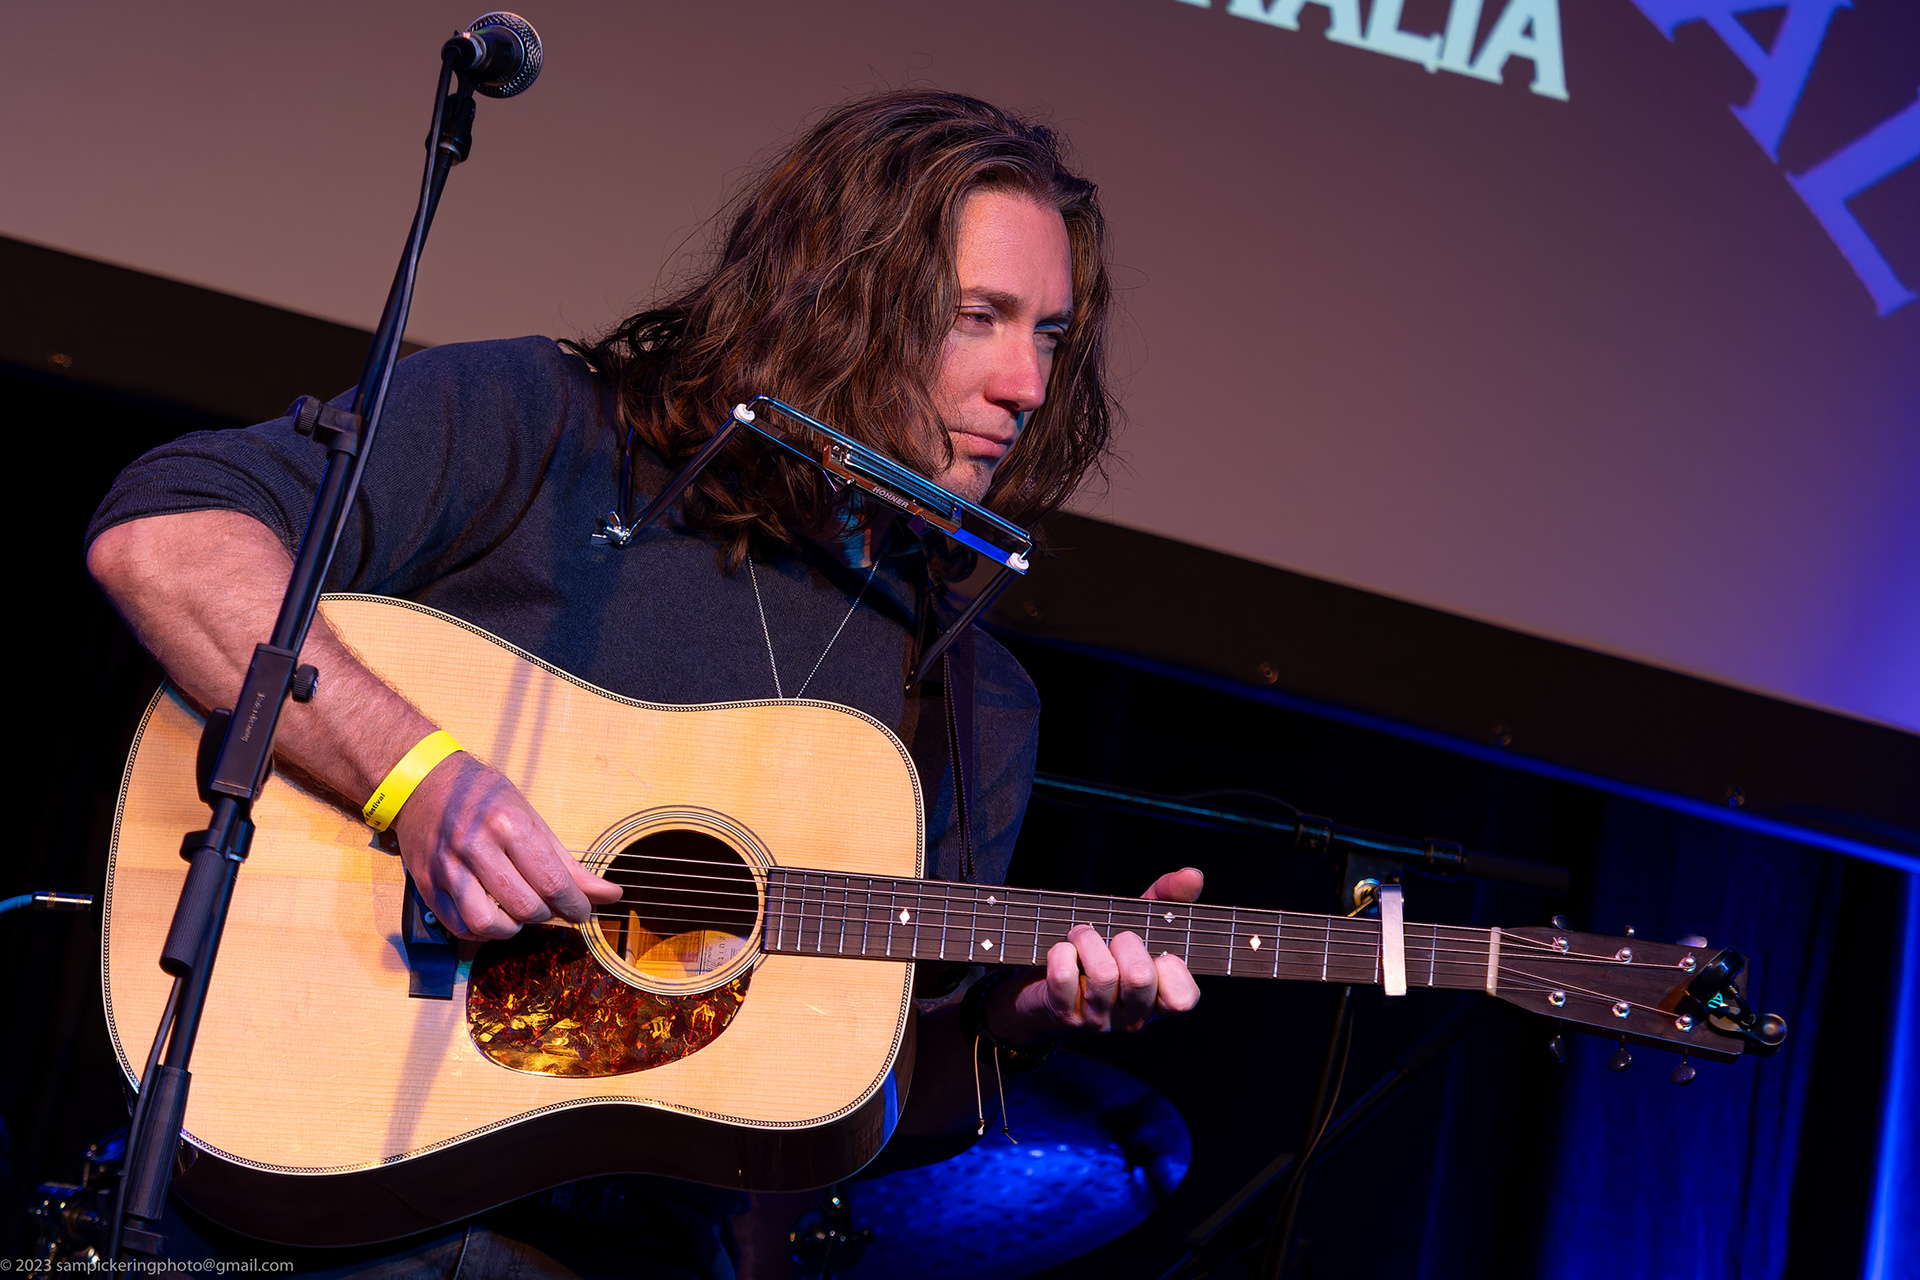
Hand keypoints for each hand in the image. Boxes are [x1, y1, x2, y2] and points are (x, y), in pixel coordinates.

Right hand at [390, 753, 622, 940]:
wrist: (422, 782)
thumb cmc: (483, 797)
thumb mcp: (530, 817)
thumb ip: (568, 862)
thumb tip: (609, 895)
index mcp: (508, 824)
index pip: (552, 882)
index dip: (576, 906)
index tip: (583, 912)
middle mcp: (475, 845)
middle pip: (524, 907)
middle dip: (547, 915)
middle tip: (552, 908)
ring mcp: (447, 867)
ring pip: (488, 924)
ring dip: (513, 929)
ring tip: (520, 915)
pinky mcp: (427, 883)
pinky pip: (459, 925)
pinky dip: (482, 930)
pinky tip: (493, 916)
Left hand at [985, 868, 1204, 1041]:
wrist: (1048, 983)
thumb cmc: (1105, 951)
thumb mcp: (1140, 923)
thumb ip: (1169, 898)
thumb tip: (1193, 875)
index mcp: (1158, 999)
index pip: (1183, 999)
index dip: (1173, 970)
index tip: (1159, 954)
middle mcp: (1132, 1017)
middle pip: (1139, 978)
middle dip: (1124, 941)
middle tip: (1113, 937)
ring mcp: (1098, 1020)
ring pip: (1102, 975)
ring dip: (1088, 939)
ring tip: (1083, 935)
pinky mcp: (1064, 1014)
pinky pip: (1063, 976)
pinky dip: (1061, 951)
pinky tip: (1065, 952)